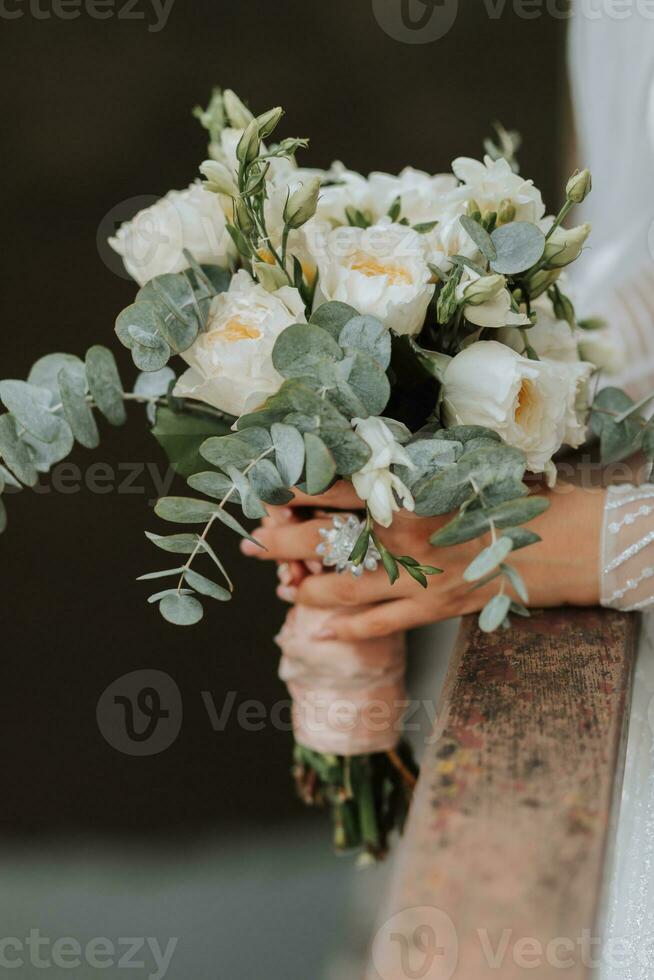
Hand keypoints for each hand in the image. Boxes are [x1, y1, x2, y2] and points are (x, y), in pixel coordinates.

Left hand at [240, 481, 604, 639]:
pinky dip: (348, 626)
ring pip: (344, 586)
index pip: (337, 489)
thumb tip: (363, 466)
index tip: (269, 491)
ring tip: (282, 585)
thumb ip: (410, 468)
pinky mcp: (435, 607)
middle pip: (327, 540)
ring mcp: (419, 576)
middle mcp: (406, 535)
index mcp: (410, 492)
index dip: (297, 492)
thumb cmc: (511, 492)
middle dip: (283, 542)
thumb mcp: (459, 466)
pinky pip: (380, 623)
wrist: (562, 540)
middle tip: (255, 541)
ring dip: (307, 587)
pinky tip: (321, 627)